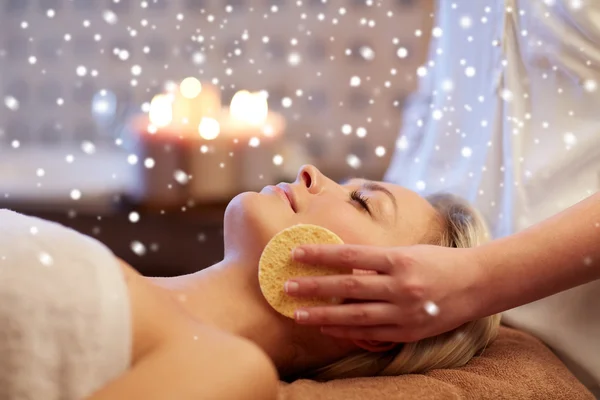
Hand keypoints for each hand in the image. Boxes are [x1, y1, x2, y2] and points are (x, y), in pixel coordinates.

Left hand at [284, 244, 487, 342]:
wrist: (478, 283)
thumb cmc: (439, 261)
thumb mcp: (407, 252)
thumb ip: (377, 261)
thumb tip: (342, 268)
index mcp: (398, 259)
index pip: (350, 255)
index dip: (321, 255)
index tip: (296, 254)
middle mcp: (400, 285)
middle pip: (348, 287)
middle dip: (314, 287)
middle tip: (287, 286)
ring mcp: (405, 311)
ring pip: (355, 315)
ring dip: (323, 316)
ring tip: (298, 315)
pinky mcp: (409, 331)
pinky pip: (371, 332)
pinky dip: (347, 331)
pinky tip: (327, 329)